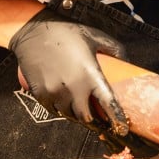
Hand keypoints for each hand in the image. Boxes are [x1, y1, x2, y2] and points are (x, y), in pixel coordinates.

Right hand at [9, 7, 129, 134]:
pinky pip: (54, 111)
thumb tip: (125, 62)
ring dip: (78, 115)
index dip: (117, 118)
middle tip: (100, 119)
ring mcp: (55, 93)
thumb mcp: (95, 36)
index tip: (121, 127)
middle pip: (88, 117)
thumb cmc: (66, 32)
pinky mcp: (41, 95)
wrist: (33, 30)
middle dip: (95, 120)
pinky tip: (65, 103)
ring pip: (70, 116)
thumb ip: (113, 49)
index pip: (108, 103)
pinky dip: (62, 110)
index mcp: (90, 74)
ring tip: (82, 109)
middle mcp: (73, 87)